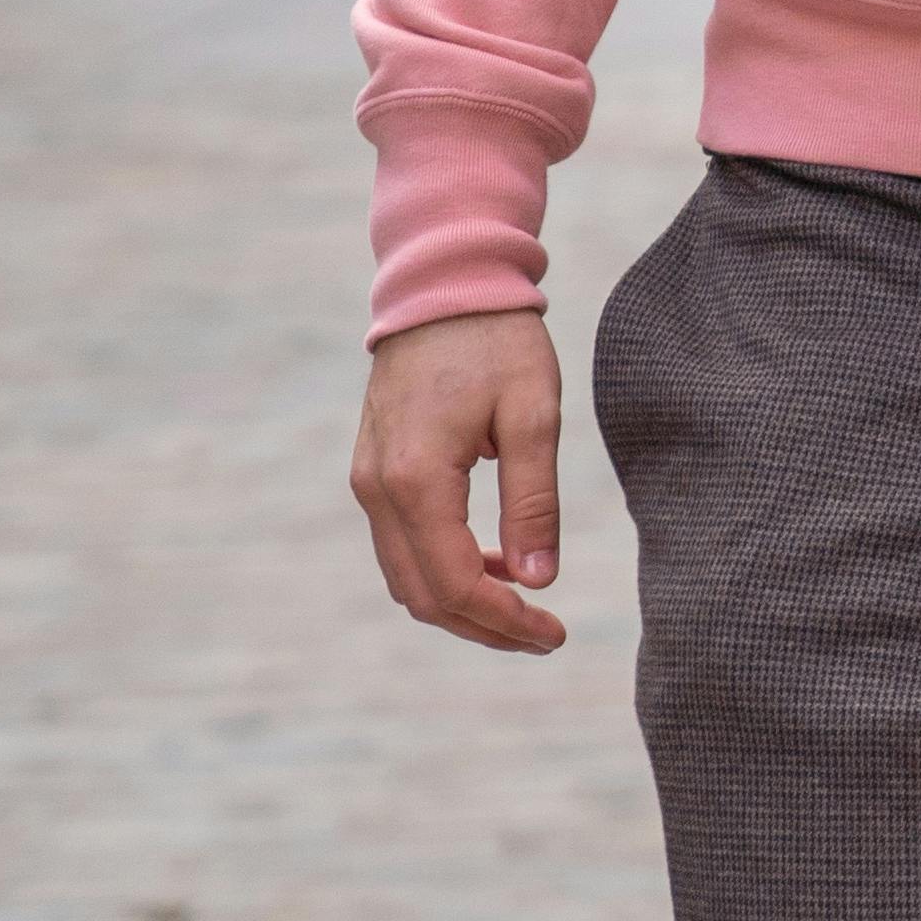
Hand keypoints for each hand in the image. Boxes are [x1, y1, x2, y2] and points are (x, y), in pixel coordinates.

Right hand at [351, 308, 569, 655]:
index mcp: (416, 480)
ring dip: (462, 601)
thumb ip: (534, 499)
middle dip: (484, 626)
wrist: (443, 284)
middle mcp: (378, 490)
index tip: (554, 634)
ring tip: (526, 605)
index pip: (455, 584)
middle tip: (544, 635)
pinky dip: (443, 568)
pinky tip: (494, 561)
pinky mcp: (372, 471)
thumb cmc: (497, 341)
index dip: (504, 621)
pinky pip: (401, 544)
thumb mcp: (534, 415)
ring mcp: (367, 482)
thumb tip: (539, 579)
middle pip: (423, 595)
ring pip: (406, 577)